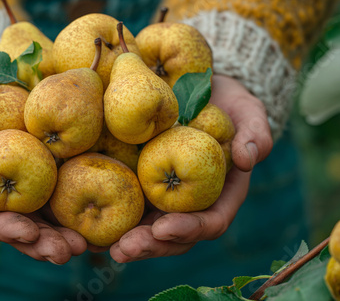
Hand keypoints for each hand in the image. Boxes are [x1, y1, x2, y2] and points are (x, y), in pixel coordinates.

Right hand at [0, 68, 86, 263]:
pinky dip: (81, 201)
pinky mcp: (47, 165)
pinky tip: (101, 211)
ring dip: (66, 232)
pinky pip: (64, 186)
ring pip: (47, 215)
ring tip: (87, 242)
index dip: (5, 229)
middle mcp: (0, 194)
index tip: (27, 231)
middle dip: (44, 242)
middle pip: (22, 226)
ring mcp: (26, 181)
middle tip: (68, 250)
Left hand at [109, 74, 272, 262]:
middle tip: (123, 248)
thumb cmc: (228, 106)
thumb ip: (255, 134)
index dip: (188, 229)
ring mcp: (164, 196)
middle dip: (149, 245)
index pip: (209, 222)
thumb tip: (248, 158)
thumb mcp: (248, 113)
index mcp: (220, 195)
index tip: (164, 227)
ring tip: (102, 246)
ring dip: (126, 240)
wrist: (199, 91)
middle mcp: (191, 203)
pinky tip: (84, 227)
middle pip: (173, 235)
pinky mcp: (141, 184)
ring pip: (147, 227)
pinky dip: (108, 219)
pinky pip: (126, 205)